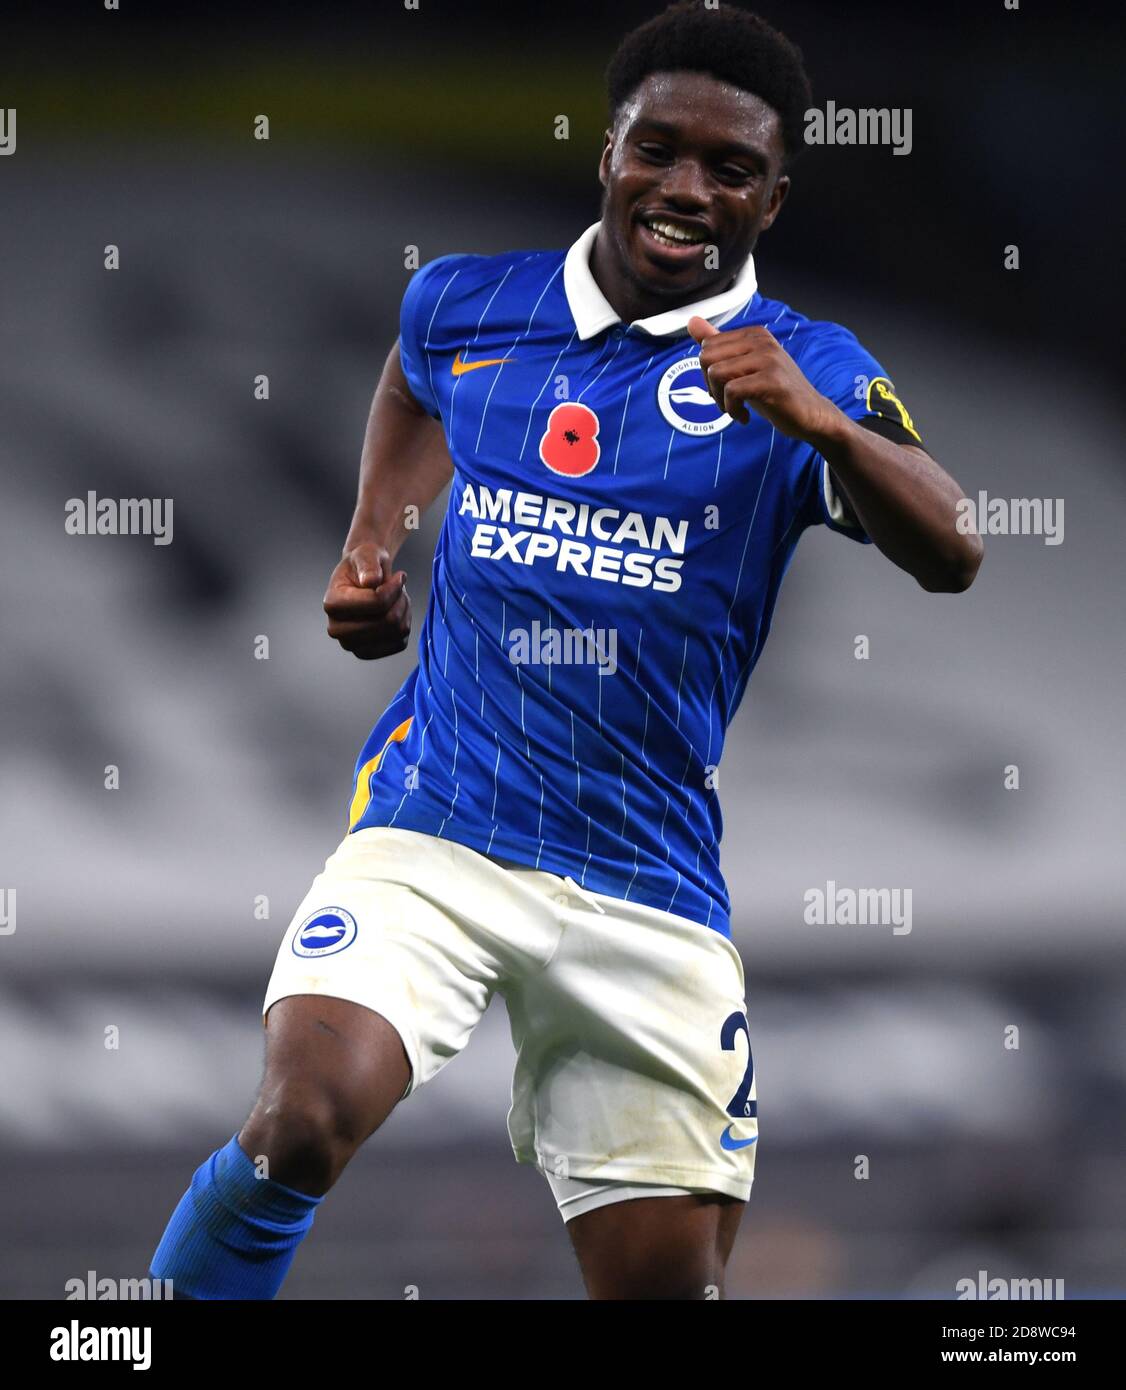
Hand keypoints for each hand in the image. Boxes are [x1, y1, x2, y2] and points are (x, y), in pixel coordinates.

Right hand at [323, 541, 410, 658]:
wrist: (365, 579)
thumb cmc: (364, 565)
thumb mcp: (366, 554)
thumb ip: (368, 564)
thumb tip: (371, 581)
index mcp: (332, 603)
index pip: (377, 602)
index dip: (395, 587)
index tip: (400, 575)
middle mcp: (336, 629)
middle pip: (388, 621)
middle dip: (400, 600)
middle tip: (399, 587)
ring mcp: (351, 645)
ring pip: (397, 632)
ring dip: (404, 610)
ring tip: (397, 596)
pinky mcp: (368, 653)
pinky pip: (400, 642)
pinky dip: (404, 624)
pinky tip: (396, 611)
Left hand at [687, 315, 843, 442]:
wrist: (810, 414)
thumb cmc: (774, 391)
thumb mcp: (744, 367)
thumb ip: (719, 345)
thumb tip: (692, 321)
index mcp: (754, 334)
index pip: (707, 346)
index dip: (708, 373)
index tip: (724, 389)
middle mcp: (761, 340)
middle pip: (706, 357)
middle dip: (709, 385)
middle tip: (727, 401)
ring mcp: (768, 359)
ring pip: (716, 373)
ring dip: (720, 400)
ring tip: (736, 409)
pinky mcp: (771, 380)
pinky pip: (732, 391)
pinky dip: (732, 410)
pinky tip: (744, 417)